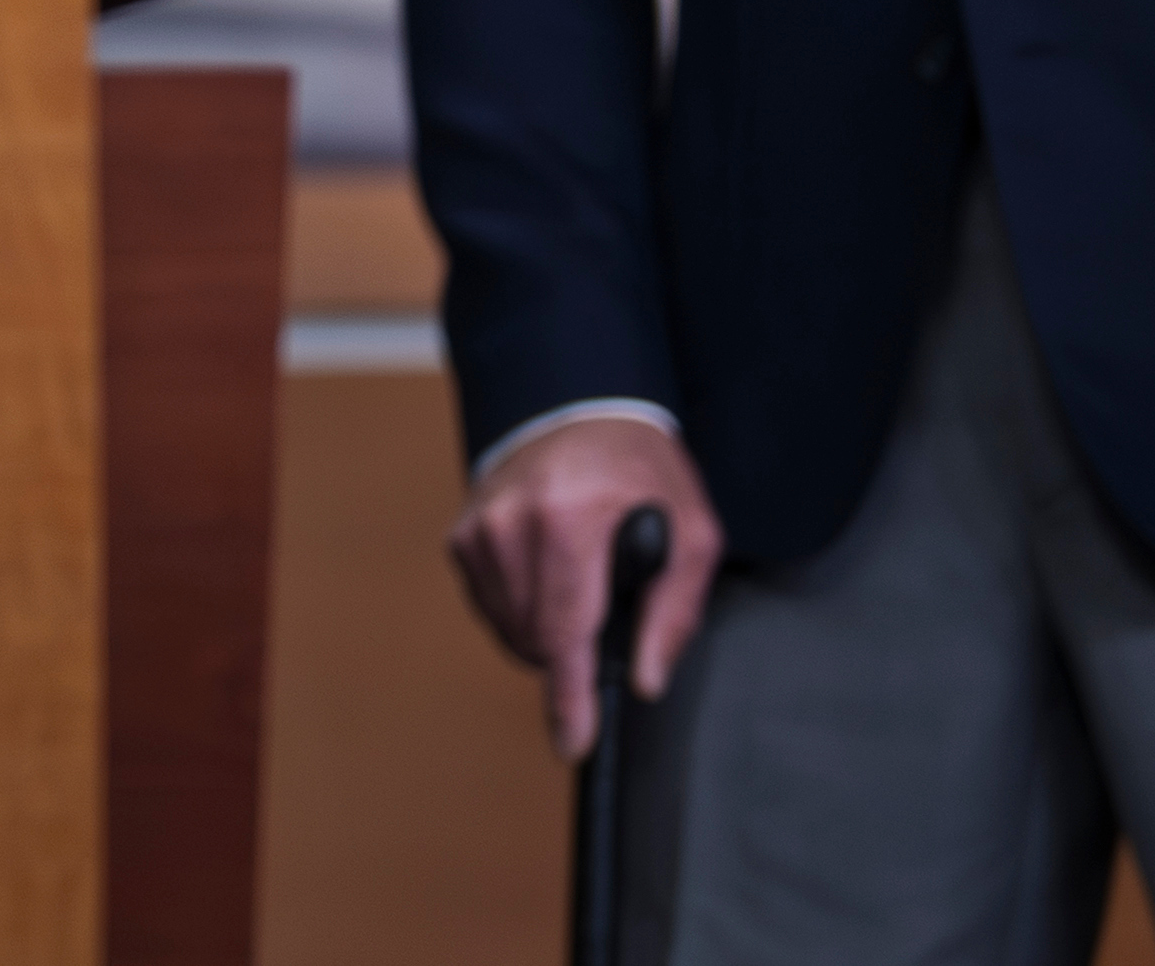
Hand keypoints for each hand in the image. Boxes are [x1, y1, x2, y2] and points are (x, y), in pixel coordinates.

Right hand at [449, 412, 722, 763]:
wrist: (579, 410)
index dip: (571, 696)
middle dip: (574, 654)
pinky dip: (522, 612)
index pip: (566, 628)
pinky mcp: (461, 534)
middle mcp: (511, 522)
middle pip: (536, 638)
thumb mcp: (693, 533)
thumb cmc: (643, 474)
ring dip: (546, 635)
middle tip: (610, 614)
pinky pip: (490, 607)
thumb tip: (645, 680)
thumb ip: (673, 611)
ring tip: (581, 590)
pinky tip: (548, 580)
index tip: (572, 744)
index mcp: (570, 518)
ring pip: (509, 629)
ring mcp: (478, 527)